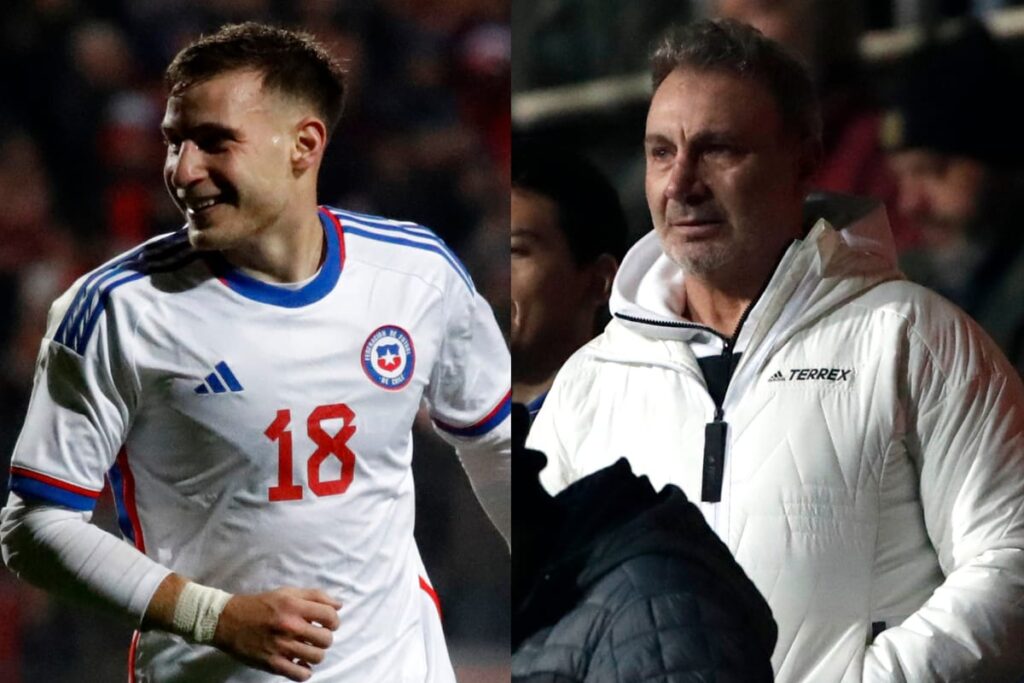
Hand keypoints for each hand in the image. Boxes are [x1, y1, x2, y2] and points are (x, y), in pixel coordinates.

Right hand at [212, 587, 341, 681]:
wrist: (227, 621)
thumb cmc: (260, 605)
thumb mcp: (287, 592)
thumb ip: (315, 596)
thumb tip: (339, 605)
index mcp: (294, 606)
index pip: (330, 616)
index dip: (334, 620)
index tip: (327, 623)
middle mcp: (289, 626)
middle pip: (326, 639)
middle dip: (325, 637)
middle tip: (316, 636)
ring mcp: (281, 647)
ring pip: (317, 657)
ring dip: (316, 654)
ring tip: (307, 649)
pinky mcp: (272, 664)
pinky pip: (300, 675)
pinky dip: (304, 671)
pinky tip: (299, 663)